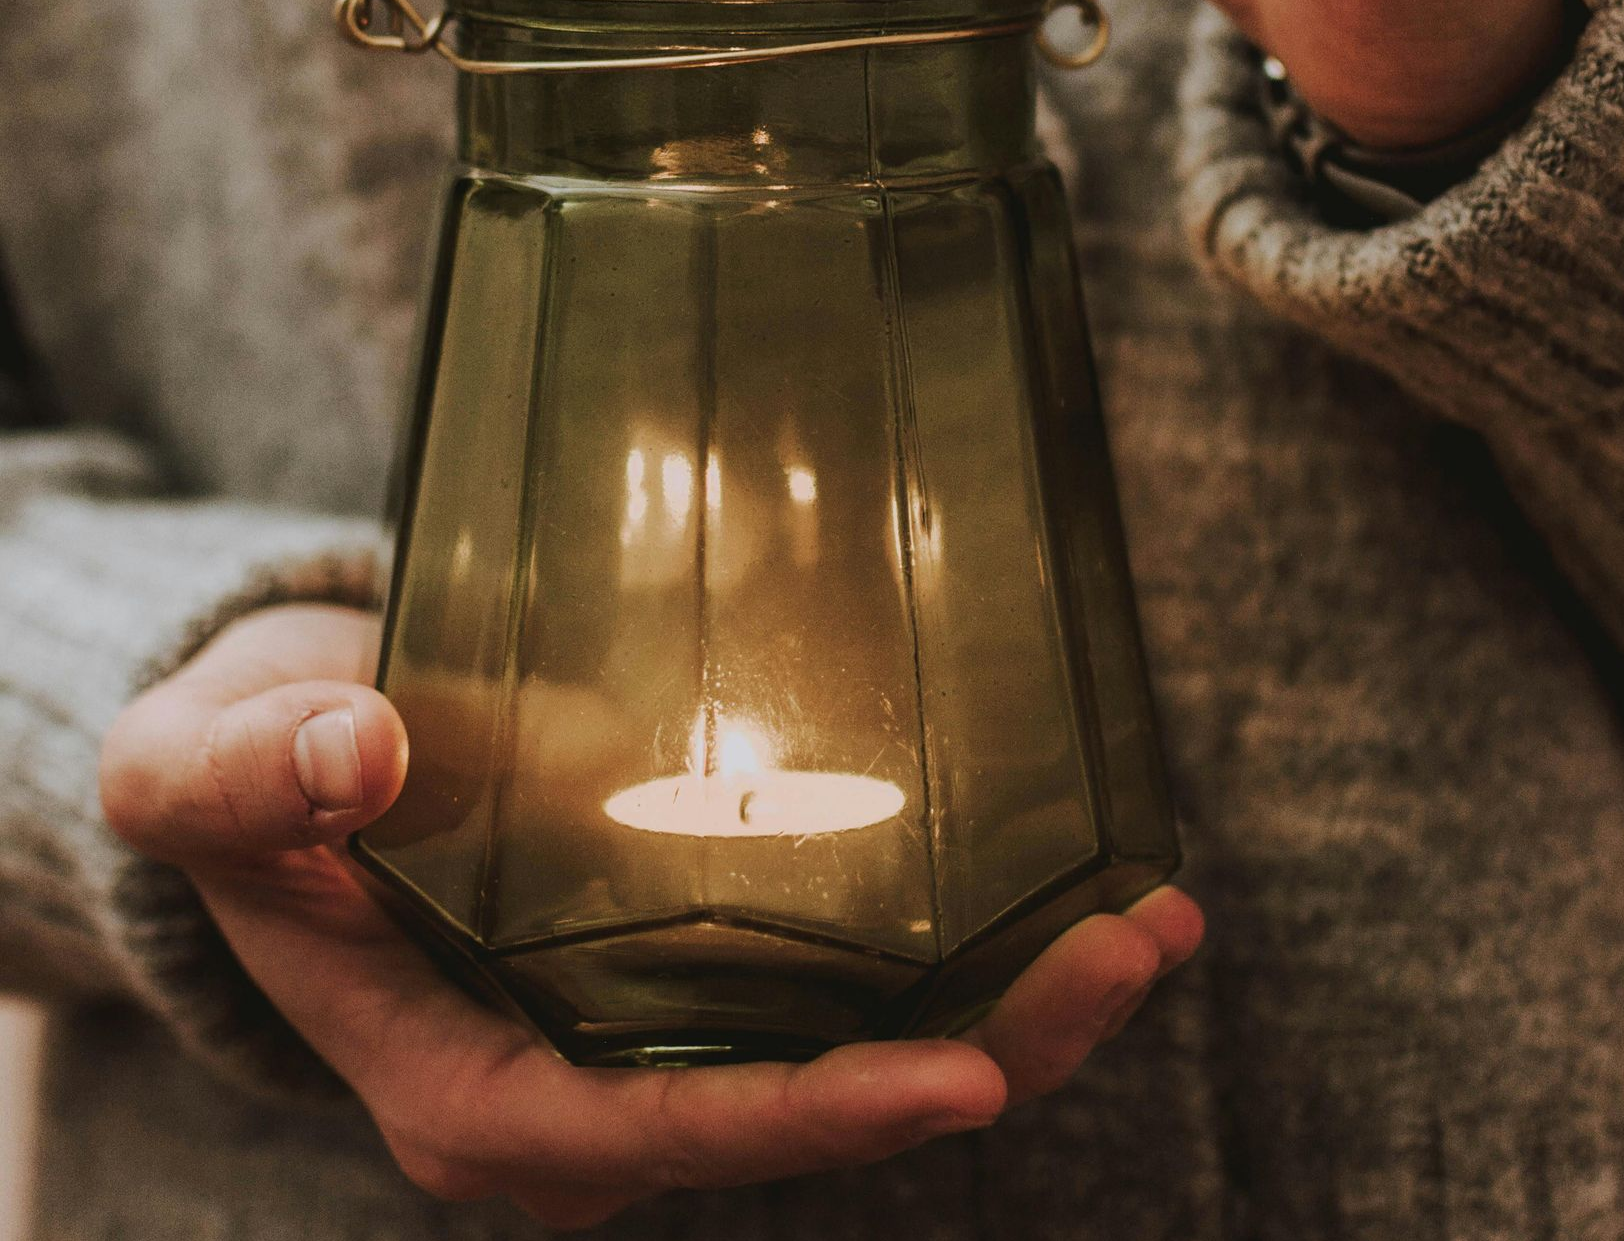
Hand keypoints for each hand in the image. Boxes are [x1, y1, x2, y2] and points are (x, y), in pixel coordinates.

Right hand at [100, 604, 1201, 1229]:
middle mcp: (593, 1080)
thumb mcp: (204, 770)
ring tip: (1157, 913)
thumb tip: (360, 754)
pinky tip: (1063, 860)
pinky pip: (851, 963)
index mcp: (481, 1091)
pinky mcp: (701, 938)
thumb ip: (254, 774)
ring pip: (860, 1039)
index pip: (666, 1136)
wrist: (287, 750)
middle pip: (812, 1104)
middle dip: (988, 1047)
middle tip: (1135, 952)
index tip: (966, 1077)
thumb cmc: (246, 777)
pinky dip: (962, 926)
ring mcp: (659, 1016)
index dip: (818, 1119)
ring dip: (1016, 991)